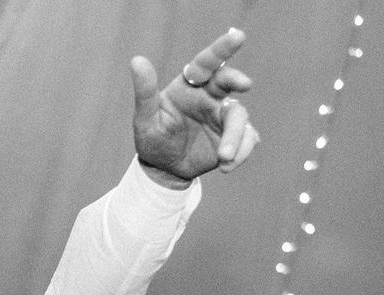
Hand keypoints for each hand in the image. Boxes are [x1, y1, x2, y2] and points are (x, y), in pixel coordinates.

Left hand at [131, 28, 258, 184]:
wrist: (163, 169)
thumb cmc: (152, 138)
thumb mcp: (145, 117)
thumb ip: (145, 91)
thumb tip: (136, 60)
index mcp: (190, 85)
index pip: (207, 62)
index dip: (222, 48)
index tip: (238, 36)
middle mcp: (210, 96)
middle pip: (229, 82)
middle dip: (238, 80)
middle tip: (245, 84)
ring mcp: (223, 117)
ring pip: (239, 117)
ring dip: (236, 137)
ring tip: (223, 158)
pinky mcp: (234, 137)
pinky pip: (247, 139)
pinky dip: (241, 153)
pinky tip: (226, 167)